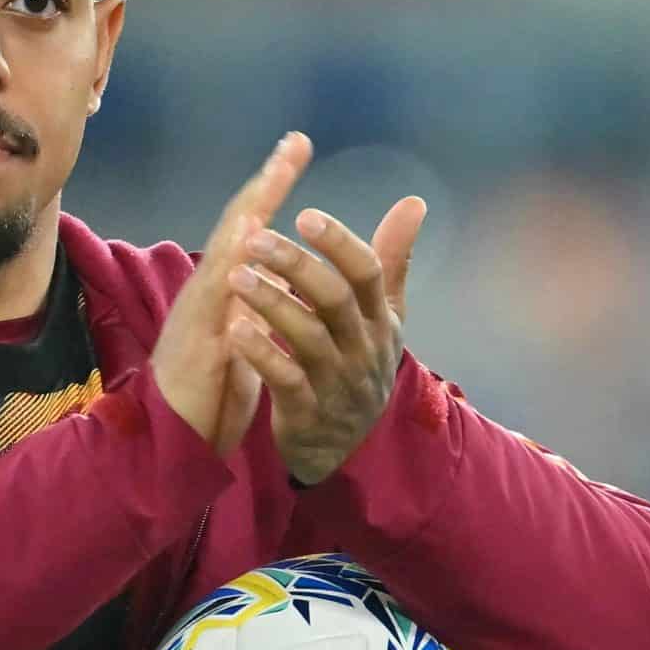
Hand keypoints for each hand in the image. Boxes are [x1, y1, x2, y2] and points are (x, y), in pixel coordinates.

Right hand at [151, 133, 312, 452]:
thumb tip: (277, 274)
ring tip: (272, 180)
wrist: (174, 445)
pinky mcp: (194, 350)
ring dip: (246, 221)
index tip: (298, 149)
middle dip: (265, 187)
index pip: (252, 232)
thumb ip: (256, 308)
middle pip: (235, 231)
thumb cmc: (207, 396)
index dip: (272, 191)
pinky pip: (212, 311)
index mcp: (226, 293)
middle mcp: (209, 296)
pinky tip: (244, 254)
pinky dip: (228, 280)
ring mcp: (198, 319)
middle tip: (294, 144)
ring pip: (222, 261)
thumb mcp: (244, 344)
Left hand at [226, 197, 427, 483]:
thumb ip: (393, 260)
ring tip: (235, 275)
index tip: (305, 215)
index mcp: (380, 319)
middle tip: (256, 239)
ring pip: (307, 337)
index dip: (339, 243)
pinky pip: (286, 380)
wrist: (347, 447)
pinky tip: (235, 328)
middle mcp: (362, 347)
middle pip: (335, 300)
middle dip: (297, 266)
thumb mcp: (384, 316)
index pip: (367, 274)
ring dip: (272, 303)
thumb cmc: (359, 364)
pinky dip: (261, 354)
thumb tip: (414, 202)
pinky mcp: (308, 411)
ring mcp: (336, 381)